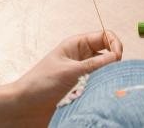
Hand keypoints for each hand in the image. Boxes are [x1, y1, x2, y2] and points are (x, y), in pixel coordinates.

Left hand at [6, 32, 122, 121]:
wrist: (25, 107)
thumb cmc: (40, 84)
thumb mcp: (69, 71)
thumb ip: (94, 64)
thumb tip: (116, 57)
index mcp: (76, 45)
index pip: (104, 36)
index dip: (114, 43)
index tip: (118, 57)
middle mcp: (82, 57)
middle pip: (108, 53)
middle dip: (114, 62)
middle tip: (115, 73)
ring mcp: (83, 74)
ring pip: (105, 71)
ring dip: (108, 77)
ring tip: (106, 86)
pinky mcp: (82, 90)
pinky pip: (99, 86)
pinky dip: (103, 89)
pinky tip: (101, 95)